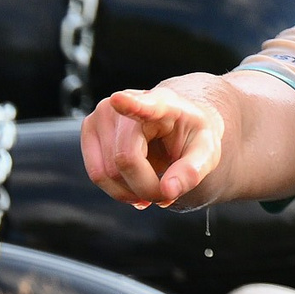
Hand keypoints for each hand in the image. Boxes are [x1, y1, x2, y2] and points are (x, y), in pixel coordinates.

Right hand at [81, 85, 224, 208]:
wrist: (174, 124)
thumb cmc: (190, 136)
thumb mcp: (206, 152)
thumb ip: (192, 171)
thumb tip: (167, 191)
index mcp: (161, 102)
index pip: (144, 105)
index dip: (130, 104)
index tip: (119, 100)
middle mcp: (124, 103)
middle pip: (126, 161)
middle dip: (145, 188)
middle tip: (165, 193)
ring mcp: (100, 115)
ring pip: (107, 174)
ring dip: (130, 192)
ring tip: (151, 187)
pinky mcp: (88, 129)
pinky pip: (97, 175)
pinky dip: (117, 189)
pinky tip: (134, 184)